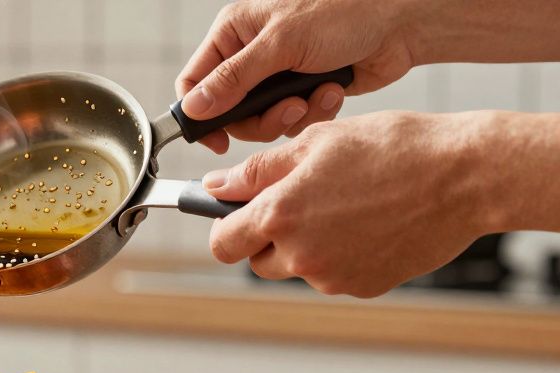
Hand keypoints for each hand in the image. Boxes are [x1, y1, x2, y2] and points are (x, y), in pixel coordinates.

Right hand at [176, 0, 419, 152]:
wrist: (399, 22)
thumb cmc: (344, 13)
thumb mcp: (280, 44)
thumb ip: (233, 79)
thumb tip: (193, 108)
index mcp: (234, 33)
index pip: (194, 82)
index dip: (200, 114)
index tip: (217, 139)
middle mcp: (251, 55)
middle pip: (228, 112)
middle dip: (258, 119)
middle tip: (285, 110)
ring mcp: (277, 75)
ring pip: (260, 122)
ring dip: (288, 117)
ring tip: (311, 98)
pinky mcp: (302, 92)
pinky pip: (290, 122)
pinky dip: (312, 113)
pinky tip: (330, 91)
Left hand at [203, 111, 492, 297]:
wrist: (465, 177)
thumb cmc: (394, 148)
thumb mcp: (316, 142)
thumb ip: (257, 171)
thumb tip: (214, 187)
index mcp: (281, 214)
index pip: (222, 242)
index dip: (224, 227)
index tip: (234, 215)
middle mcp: (301, 255)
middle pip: (257, 260)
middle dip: (268, 236)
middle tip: (303, 200)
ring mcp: (332, 277)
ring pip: (297, 268)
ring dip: (305, 246)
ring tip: (345, 205)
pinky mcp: (362, 286)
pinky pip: (333, 275)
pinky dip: (341, 254)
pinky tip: (370, 221)